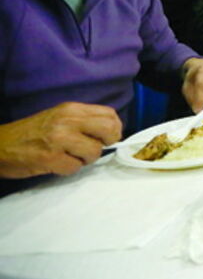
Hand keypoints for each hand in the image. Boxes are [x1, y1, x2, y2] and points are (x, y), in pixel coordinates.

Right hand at [0, 103, 121, 178]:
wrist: (0, 145)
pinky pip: (75, 168)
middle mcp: (67, 120)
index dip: (114, 128)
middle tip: (93, 148)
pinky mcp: (50, 158)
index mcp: (72, 109)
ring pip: (94, 152)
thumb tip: (111, 131)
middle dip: (107, 143)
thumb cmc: (32, 133)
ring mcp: (59, 139)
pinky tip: (57, 164)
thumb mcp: (60, 117)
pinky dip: (69, 169)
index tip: (108, 137)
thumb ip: (84, 120)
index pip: (110, 114)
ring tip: (69, 156)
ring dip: (85, 159)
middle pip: (109, 130)